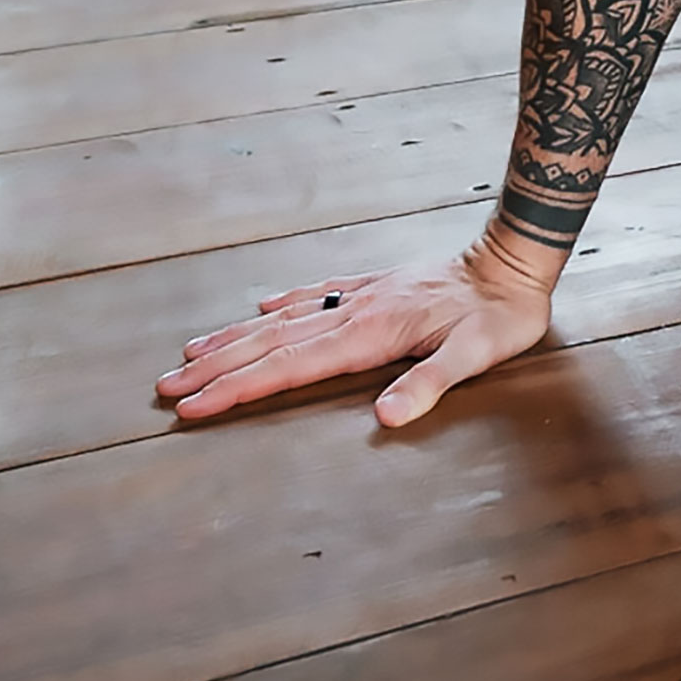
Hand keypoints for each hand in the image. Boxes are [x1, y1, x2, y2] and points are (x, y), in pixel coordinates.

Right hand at [156, 232, 559, 428]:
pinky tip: (262, 307)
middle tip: (165, 385)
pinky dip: (284, 304)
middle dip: (216, 366)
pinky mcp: (377, 286)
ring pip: (285, 319)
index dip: (237, 388)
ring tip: (192, 350)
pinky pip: (317, 294)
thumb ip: (430, 384)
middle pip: (271, 343)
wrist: (515, 261)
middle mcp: (354, 312)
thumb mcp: (475, 356)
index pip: (288, 367)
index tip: (192, 404)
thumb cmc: (499, 315)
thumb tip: (386, 418)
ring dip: (237, 337)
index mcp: (368, 334)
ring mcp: (362, 296)